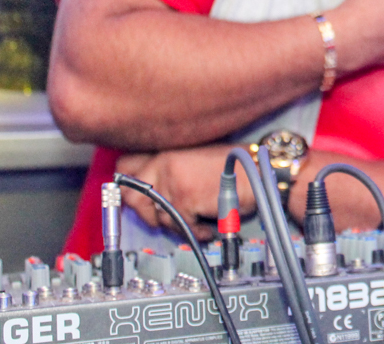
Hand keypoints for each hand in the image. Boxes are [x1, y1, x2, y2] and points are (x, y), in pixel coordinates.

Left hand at [116, 145, 256, 240]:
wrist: (258, 173)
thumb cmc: (235, 166)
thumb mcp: (196, 156)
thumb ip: (170, 168)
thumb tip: (151, 188)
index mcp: (165, 151)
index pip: (125, 166)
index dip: (128, 183)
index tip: (135, 194)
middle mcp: (163, 164)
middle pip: (131, 196)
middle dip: (145, 212)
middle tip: (164, 217)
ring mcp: (172, 183)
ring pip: (158, 218)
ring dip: (178, 225)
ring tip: (196, 222)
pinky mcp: (184, 202)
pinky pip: (180, 227)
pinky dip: (195, 233)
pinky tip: (208, 228)